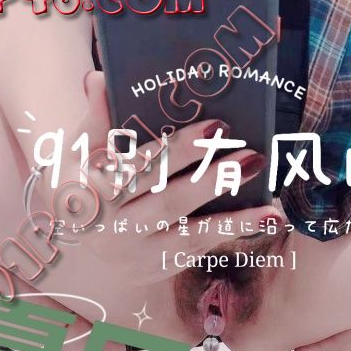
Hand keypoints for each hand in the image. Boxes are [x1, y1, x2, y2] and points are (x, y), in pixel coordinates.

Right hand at [44, 73, 283, 284]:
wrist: (79, 230)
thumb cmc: (87, 175)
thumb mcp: (82, 146)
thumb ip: (97, 117)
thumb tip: (100, 78)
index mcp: (92, 193)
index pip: (142, 168)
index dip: (181, 149)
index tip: (218, 127)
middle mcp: (111, 231)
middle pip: (168, 204)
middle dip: (213, 182)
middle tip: (252, 159)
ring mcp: (133, 256)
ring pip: (189, 237)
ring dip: (233, 222)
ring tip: (271, 210)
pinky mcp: (152, 271)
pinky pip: (195, 252)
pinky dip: (228, 237)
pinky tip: (261, 224)